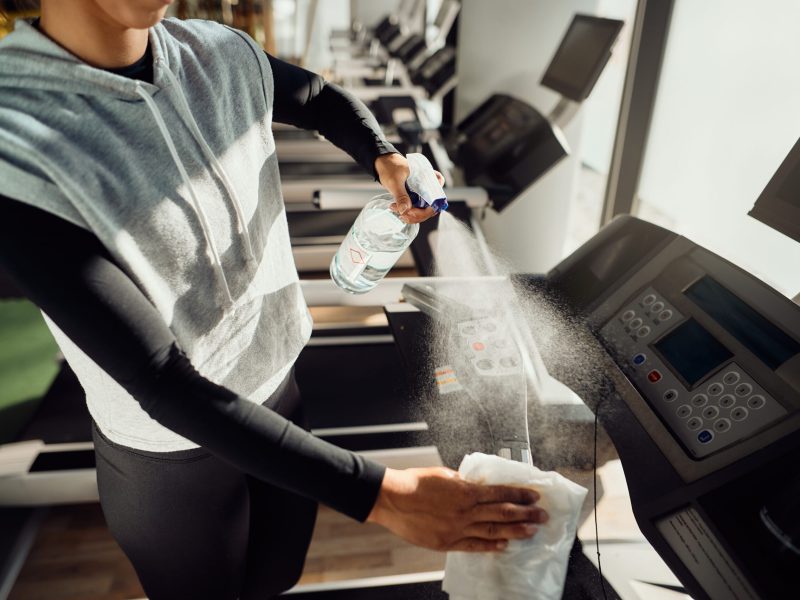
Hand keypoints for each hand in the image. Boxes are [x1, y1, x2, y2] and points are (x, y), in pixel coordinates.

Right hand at [367, 466, 547, 552]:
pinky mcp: (447, 542)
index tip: (534, 496)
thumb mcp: (444, 476)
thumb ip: (464, 483)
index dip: (519, 494)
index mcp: (465, 491)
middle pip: (502, 513)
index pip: (500, 493)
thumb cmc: (415, 483)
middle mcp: (465, 511)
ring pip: (492, 530)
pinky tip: (504, 545)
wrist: (393, 500)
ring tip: (531, 531)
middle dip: (525, 514)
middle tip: (542, 515)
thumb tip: (478, 486)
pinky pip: (474, 546)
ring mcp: (457, 529)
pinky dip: (491, 546)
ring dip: (514, 531)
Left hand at [374, 153, 443, 224]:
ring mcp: (421, 193)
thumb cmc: (391, 167)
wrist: (383, 163)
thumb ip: (401, 195)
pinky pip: (416, 209)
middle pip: (431, 208)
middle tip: (403, 214)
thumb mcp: (394, 181)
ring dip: (411, 215)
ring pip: (423, 211)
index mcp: (428, 179)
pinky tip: (395, 208)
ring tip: (395, 208)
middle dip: (418, 215)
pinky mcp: (414, 197)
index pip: (438, 197)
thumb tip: (405, 210)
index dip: (430, 208)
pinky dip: (407, 213)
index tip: (415, 210)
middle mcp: (428, 187)